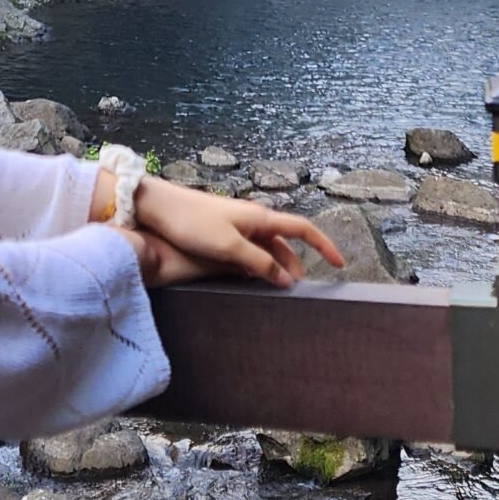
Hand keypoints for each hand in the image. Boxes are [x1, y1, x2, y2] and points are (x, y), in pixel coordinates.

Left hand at [121, 177, 345, 289]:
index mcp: (261, 218)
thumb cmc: (193, 223)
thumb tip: (287, 279)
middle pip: (284, 243)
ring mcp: (237, 225)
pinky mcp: (221, 233)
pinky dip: (256, 265)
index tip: (340, 263)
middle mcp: (253, 219)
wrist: (158, 208)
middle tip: (301, 291)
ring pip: (265, 248)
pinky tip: (252, 280)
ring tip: (280, 290)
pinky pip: (248, 250)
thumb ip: (260, 263)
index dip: (324, 245)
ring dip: (275, 267)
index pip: (303, 229)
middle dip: (296, 264)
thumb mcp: (230, 247)